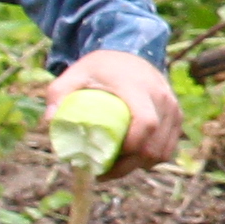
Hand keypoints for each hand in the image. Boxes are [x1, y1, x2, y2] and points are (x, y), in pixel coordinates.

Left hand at [49, 47, 183, 174]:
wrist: (130, 51)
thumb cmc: (100, 66)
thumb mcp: (75, 73)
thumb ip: (58, 94)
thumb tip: (48, 123)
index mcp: (139, 88)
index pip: (145, 124)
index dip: (129, 148)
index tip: (103, 159)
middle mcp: (162, 99)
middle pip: (154, 146)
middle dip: (128, 166)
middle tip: (102, 173)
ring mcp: (173, 109)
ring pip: (162, 152)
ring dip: (139, 166)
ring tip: (115, 167)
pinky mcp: (176, 117)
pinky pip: (167, 149)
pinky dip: (150, 159)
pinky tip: (131, 160)